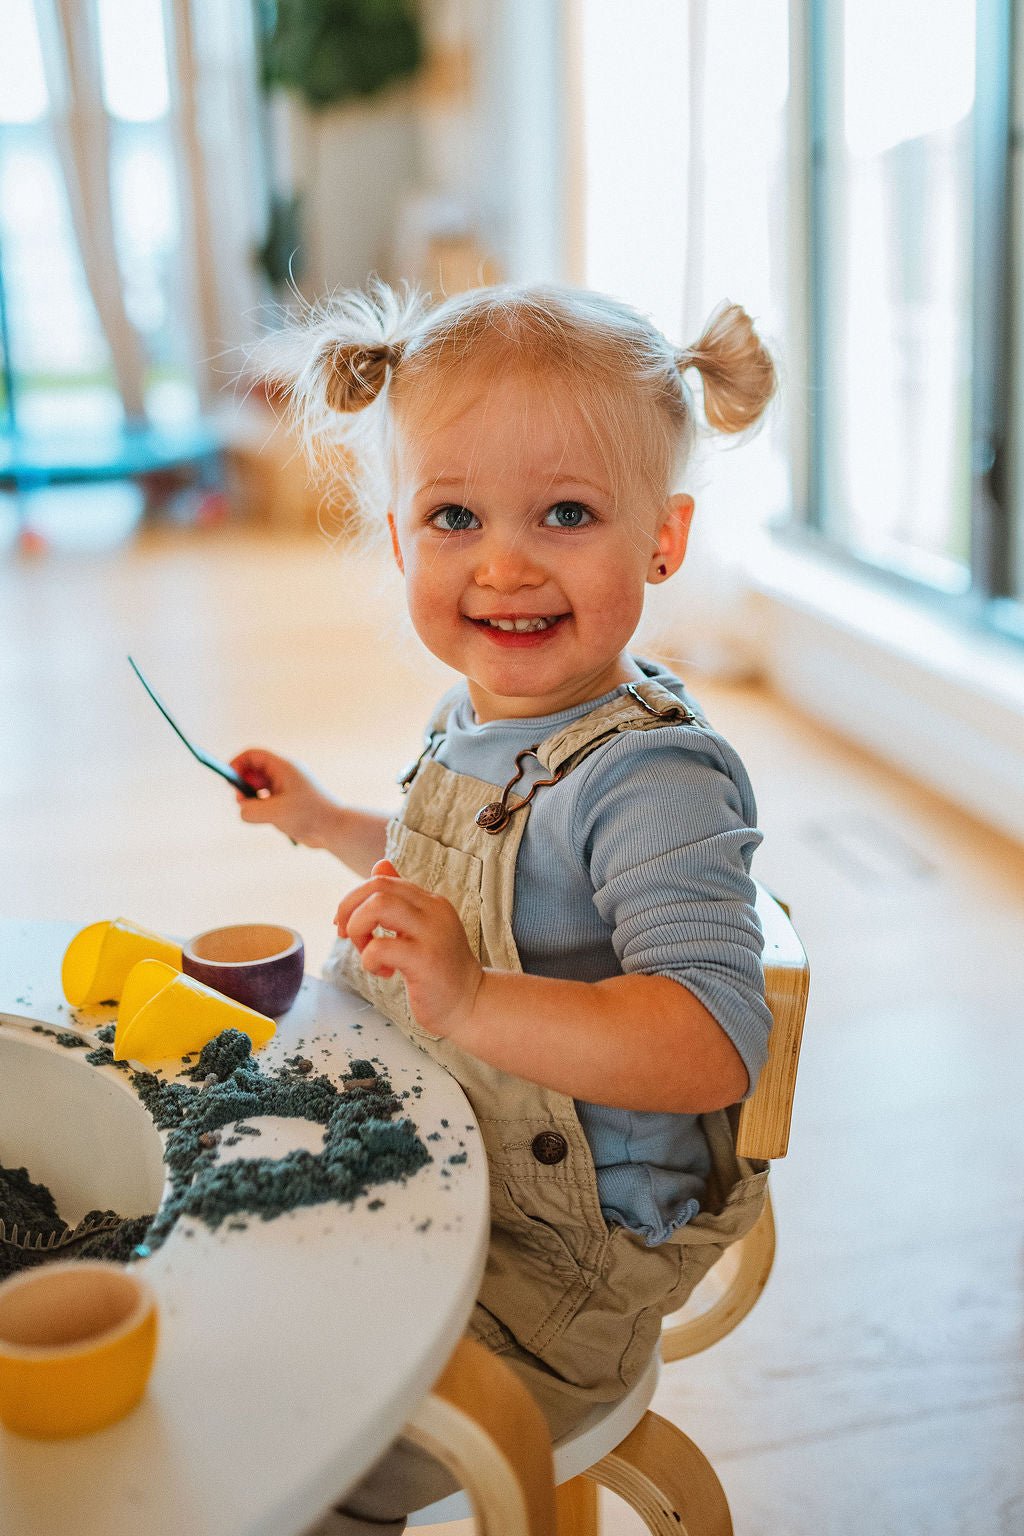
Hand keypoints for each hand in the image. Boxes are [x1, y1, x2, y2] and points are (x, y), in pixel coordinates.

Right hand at [229, 747, 338, 847]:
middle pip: (254, 770)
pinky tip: (273, 821)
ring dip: (252, 800)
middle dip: (242, 784)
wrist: (335, 829)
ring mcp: (287, 789)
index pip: (254, 755)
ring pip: (258, 788)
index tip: (229, 781)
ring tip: (259, 814)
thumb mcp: (275, 814)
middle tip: (241, 801)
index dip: (237, 764)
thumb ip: (251, 810)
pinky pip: (266, 802)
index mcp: (284, 768)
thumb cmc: (310, 816)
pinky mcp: (288, 803)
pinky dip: (262, 810)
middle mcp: (285, 775)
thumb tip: (242, 809)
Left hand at [334, 859, 481, 1037]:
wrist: (470, 1004)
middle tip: (349, 937)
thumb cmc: (440, 970)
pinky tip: (386, 973)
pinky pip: (381, 948)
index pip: (381, 880)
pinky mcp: (426, 960)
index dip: (353, 899)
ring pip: (378, 906)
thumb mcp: (421, 927)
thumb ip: (401, 899)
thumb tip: (380, 864)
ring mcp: (432, 934)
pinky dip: (370, 961)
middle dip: (349, 909)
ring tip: (367, 953)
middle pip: (377, 886)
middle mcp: (433, 910)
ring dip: (358, 930)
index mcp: (429, 901)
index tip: (344, 924)